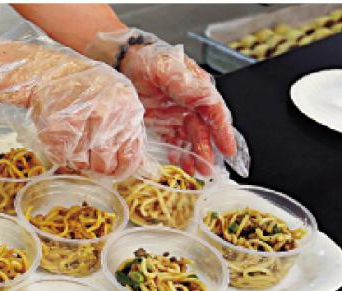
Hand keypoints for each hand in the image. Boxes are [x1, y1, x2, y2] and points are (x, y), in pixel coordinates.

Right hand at [0, 33, 144, 176]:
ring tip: (75, 141)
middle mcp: (105, 116)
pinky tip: (62, 138)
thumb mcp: (120, 100)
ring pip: (81, 165)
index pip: (130, 157)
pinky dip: (60, 154)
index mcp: (126, 109)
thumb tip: (138, 166)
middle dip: (97, 166)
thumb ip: (129, 129)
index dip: (121, 169)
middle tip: (91, 157)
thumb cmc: (89, 87)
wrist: (52, 72)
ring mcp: (79, 122)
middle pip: (104, 165)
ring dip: (77, 160)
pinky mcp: (56, 129)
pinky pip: (61, 159)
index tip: (114, 170)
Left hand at [120, 42, 236, 174]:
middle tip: (206, 170)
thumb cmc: (147, 59)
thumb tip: (207, 96)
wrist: (122, 61)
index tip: (229, 151)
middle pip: (203, 130)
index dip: (223, 132)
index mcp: (198, 88)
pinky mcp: (162, 122)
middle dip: (207, 151)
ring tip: (192, 171)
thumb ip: (186, 84)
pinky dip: (176, 152)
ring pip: (190, 138)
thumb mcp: (167, 68)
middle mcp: (190, 103)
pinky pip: (173, 140)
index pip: (216, 112)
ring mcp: (176, 114)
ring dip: (193, 155)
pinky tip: (176, 161)